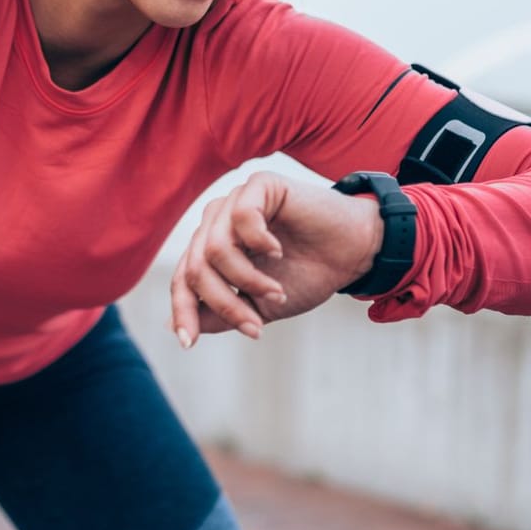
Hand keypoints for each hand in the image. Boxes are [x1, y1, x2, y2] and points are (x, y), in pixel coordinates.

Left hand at [169, 171, 381, 346]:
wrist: (353, 252)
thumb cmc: (306, 275)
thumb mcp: (258, 305)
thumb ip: (221, 313)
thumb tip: (177, 328)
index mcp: (211, 248)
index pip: (183, 279)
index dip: (183, 312)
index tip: (188, 344)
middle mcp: (216, 222)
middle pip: (196, 268)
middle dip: (224, 304)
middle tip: (256, 327)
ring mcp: (235, 201)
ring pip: (215, 249)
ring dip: (248, 280)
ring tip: (277, 293)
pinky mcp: (260, 185)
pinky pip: (242, 217)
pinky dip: (260, 242)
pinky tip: (279, 252)